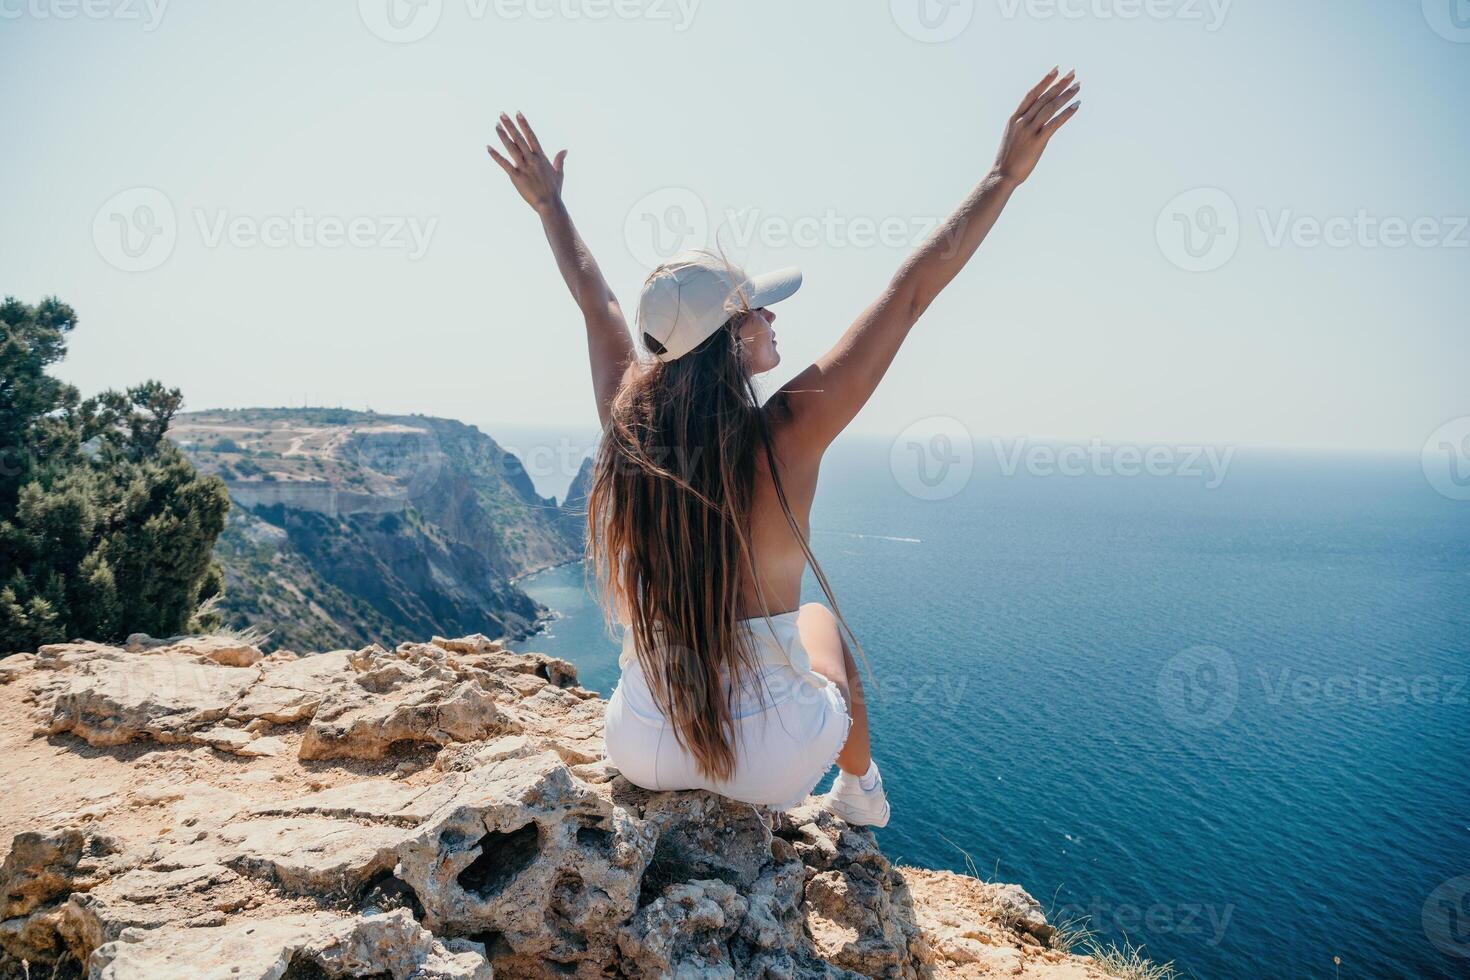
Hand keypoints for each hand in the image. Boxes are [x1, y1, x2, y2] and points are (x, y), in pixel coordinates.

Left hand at [487, 111, 565, 213]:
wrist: (549, 204)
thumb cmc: (554, 190)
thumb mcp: (559, 173)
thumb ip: (560, 160)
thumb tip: (565, 149)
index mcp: (541, 157)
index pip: (531, 136)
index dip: (524, 124)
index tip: (518, 113)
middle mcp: (532, 159)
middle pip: (519, 138)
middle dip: (510, 125)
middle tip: (502, 114)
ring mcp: (523, 167)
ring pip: (511, 148)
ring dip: (503, 136)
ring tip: (496, 125)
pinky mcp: (516, 176)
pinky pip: (504, 163)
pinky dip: (495, 155)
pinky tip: (488, 148)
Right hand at [993, 67, 1080, 184]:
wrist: (1002, 175)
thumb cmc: (1008, 158)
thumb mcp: (1012, 136)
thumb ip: (1023, 125)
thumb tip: (1034, 120)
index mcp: (1014, 118)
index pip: (1032, 94)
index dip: (1044, 81)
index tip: (1056, 70)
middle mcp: (1022, 121)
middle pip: (1044, 98)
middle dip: (1059, 84)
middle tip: (1073, 73)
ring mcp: (1029, 131)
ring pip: (1050, 107)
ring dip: (1065, 95)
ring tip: (1077, 86)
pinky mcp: (1037, 142)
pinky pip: (1054, 124)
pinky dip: (1066, 113)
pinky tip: (1076, 106)